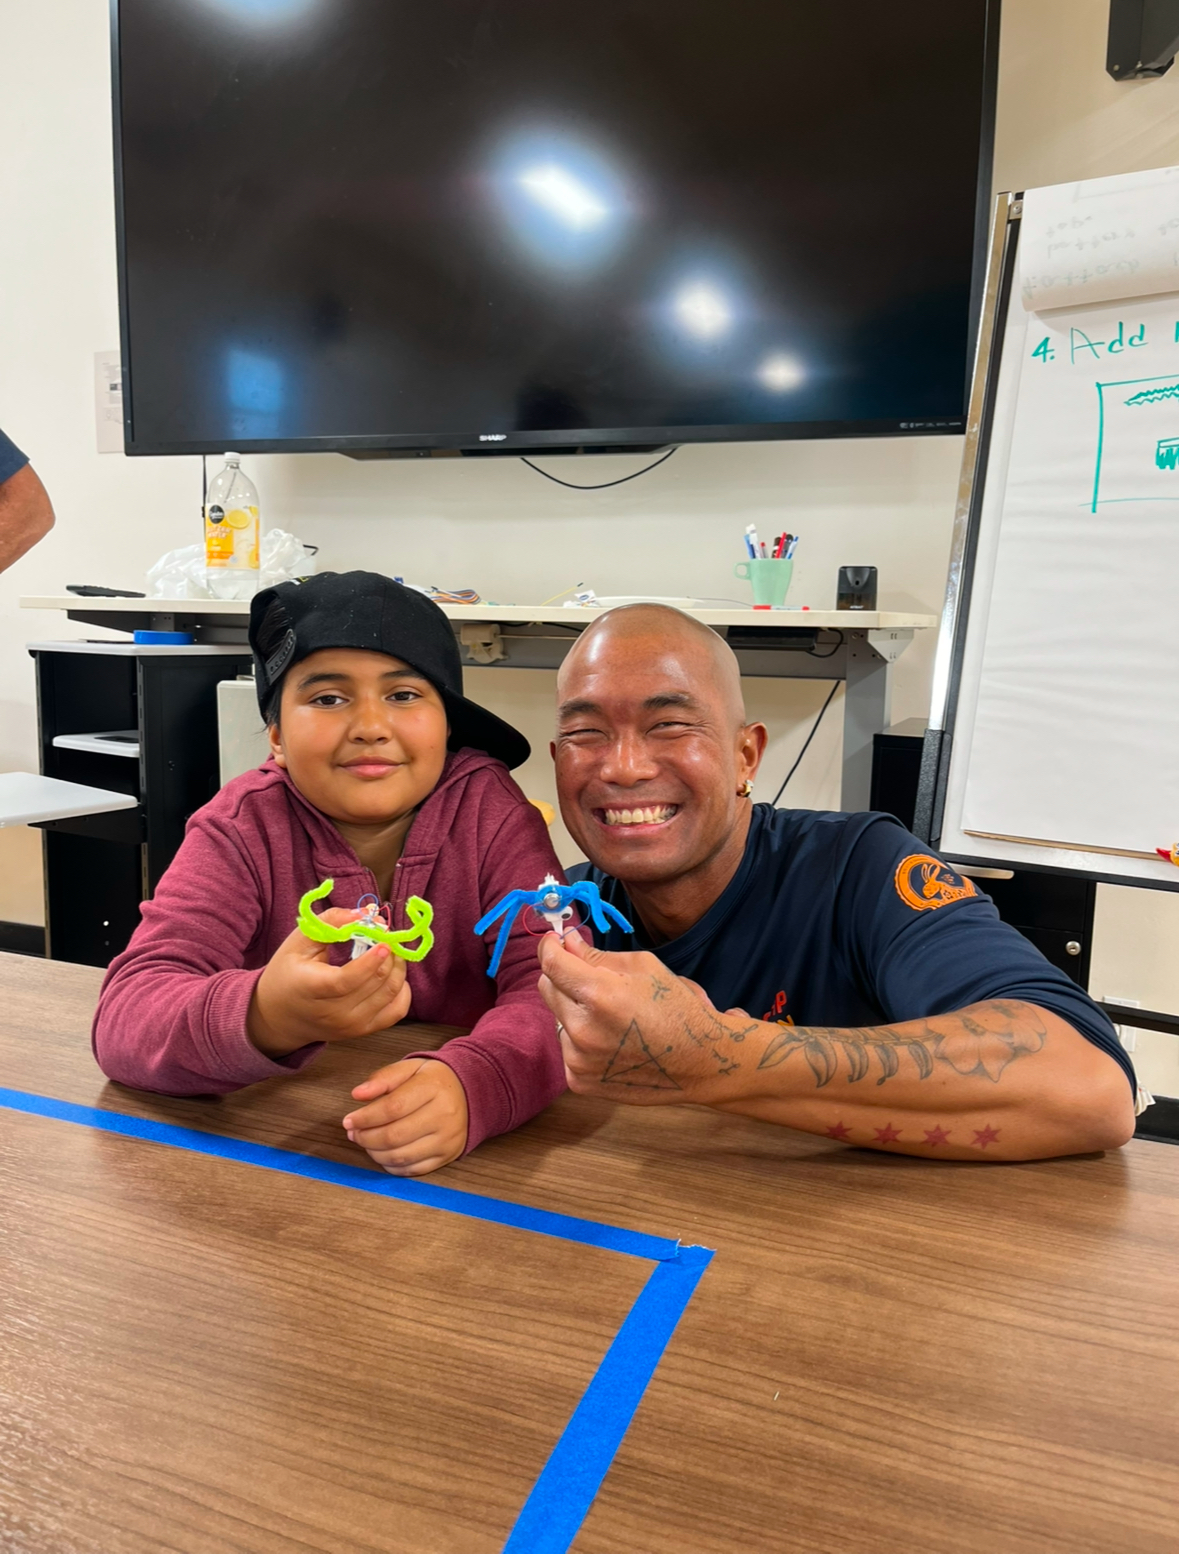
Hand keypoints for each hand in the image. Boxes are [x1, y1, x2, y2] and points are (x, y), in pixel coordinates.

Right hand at [248, 908, 411, 1058]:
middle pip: (375, 984)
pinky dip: (402, 990)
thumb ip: (332, 921)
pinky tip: (393, 974)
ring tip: (390, 951)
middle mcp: (334, 1013)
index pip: (347, 980)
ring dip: (397, 967)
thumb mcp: (299, 941)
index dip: (370, 961)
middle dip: (389, 955)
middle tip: (387, 937)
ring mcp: (351, 1026)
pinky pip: (397, 1010)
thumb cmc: (289, 972)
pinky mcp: (362, 1031)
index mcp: (312, 989)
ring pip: (390, 994)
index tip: (384, 942)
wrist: (280, 1015)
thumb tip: (366, 914)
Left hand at [343, 1058, 468, 1174]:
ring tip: (366, 1142)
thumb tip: (357, 1095)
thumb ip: (383, 1078)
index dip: (365, 1118)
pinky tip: (383, 1153)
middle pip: (395, 1135)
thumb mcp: (410, 1068)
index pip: (393, 1108)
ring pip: (401, 1156)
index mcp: (434, 1087)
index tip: (348, 1121)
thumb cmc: (432, 1080)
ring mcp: (447, 1138)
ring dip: (375, 1153)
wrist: (470, 1092)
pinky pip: (412, 1170)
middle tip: (354, 1133)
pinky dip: (391, 1165)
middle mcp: (444, 1114)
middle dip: (366, 1138)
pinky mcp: (448, 1156)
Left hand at [536, 930, 761, 1104]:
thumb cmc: (676, 1009)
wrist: (699, 1062)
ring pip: (557, 1019)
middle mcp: (582, 1029)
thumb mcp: (643, 968)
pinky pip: (566, 1048)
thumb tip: (567, 942)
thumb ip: (597, 955)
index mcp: (599, 994)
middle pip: (547, 988)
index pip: (551, 963)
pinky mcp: (579, 1081)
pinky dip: (580, 1040)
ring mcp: (578, 1059)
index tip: (553, 941)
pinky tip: (610, 1041)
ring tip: (610, 1017)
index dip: (549, 947)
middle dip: (563, 976)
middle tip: (588, 976)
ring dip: (574, 1010)